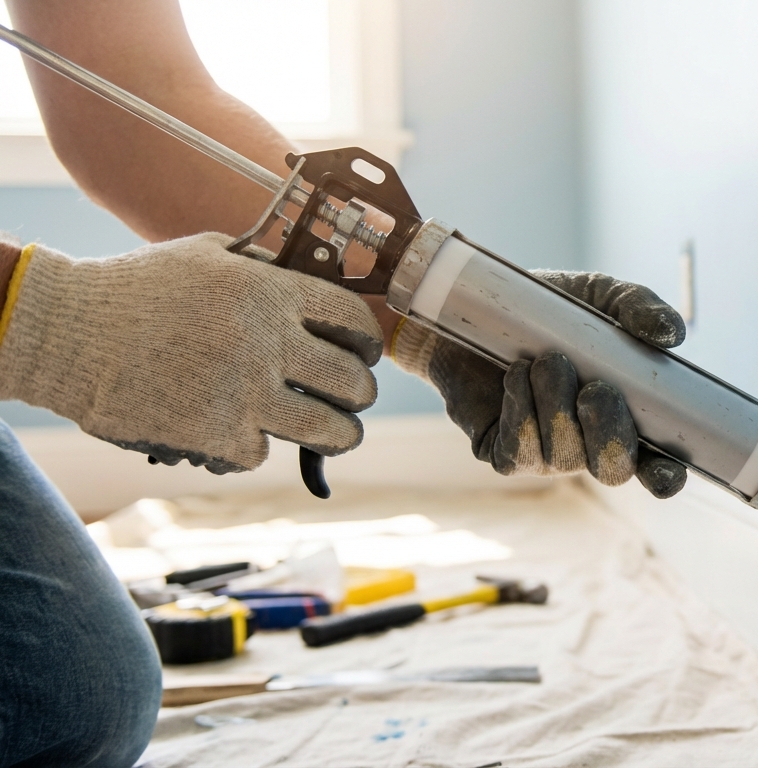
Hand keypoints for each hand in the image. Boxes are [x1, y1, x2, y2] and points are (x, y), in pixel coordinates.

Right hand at [0, 233, 381, 472]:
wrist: (67, 334)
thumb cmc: (137, 289)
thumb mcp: (208, 255)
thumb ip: (266, 271)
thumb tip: (313, 282)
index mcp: (271, 293)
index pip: (356, 321)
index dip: (369, 342)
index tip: (364, 352)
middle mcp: (268, 344)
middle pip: (355, 383)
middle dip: (360, 392)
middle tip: (351, 396)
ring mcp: (246, 395)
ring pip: (333, 431)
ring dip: (340, 434)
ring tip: (337, 432)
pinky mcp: (220, 438)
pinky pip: (266, 452)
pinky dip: (255, 445)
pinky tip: (236, 428)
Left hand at [391, 270, 688, 497]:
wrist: (474, 310)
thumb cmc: (549, 310)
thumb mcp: (599, 297)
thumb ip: (638, 308)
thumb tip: (670, 334)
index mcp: (627, 419)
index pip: (658, 467)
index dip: (666, 476)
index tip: (668, 471)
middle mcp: (591, 447)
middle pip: (614, 471)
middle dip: (610, 435)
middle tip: (595, 389)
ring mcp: (548, 457)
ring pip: (564, 456)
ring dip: (556, 405)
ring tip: (545, 360)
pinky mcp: (505, 455)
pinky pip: (520, 451)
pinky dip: (521, 409)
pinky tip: (516, 375)